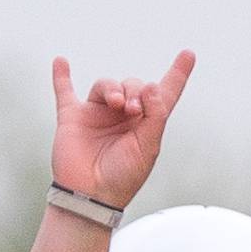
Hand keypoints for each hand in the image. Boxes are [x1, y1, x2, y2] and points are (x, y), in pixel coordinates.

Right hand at [50, 51, 195, 209]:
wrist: (92, 196)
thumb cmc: (123, 178)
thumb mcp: (148, 149)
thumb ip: (155, 116)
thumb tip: (150, 85)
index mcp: (145, 125)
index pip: (163, 95)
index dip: (177, 74)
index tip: (188, 55)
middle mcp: (123, 117)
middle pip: (133, 85)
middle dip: (136, 91)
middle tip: (134, 110)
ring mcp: (97, 115)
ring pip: (106, 85)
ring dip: (113, 88)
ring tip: (118, 103)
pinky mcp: (73, 117)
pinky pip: (65, 91)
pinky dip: (61, 76)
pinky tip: (61, 62)